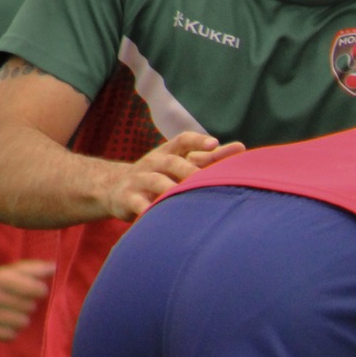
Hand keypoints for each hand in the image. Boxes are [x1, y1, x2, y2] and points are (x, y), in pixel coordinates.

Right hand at [0, 258, 53, 340]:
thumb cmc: (3, 280)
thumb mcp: (17, 270)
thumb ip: (36, 268)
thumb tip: (54, 267)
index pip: (34, 289)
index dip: (41, 290)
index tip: (40, 290)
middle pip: (29, 307)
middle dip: (30, 304)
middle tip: (21, 301)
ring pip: (22, 323)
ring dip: (22, 319)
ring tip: (14, 311)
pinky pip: (10, 336)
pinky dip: (11, 331)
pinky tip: (5, 322)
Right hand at [103, 131, 244, 221]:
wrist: (114, 187)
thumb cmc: (158, 175)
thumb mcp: (177, 163)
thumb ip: (207, 158)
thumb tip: (241, 148)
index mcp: (167, 153)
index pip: (183, 140)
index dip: (198, 140)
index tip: (214, 144)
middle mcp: (153, 162)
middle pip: (172, 162)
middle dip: (190, 171)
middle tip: (207, 180)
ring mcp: (139, 180)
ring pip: (156, 181)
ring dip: (170, 189)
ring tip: (184, 197)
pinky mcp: (128, 198)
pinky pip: (138, 204)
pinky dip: (148, 210)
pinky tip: (157, 216)